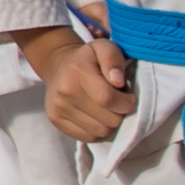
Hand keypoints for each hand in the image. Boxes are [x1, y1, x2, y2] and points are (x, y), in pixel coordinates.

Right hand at [21, 26, 127, 141]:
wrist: (58, 66)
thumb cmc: (88, 58)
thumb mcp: (104, 47)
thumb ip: (114, 59)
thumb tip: (118, 82)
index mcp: (78, 72)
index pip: (108, 98)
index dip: (126, 103)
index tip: (129, 98)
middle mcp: (64, 92)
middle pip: (108, 119)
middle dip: (119, 113)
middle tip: (117, 103)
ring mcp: (58, 108)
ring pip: (100, 131)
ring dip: (109, 123)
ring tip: (107, 110)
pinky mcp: (56, 120)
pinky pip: (88, 137)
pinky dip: (97, 130)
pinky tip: (96, 117)